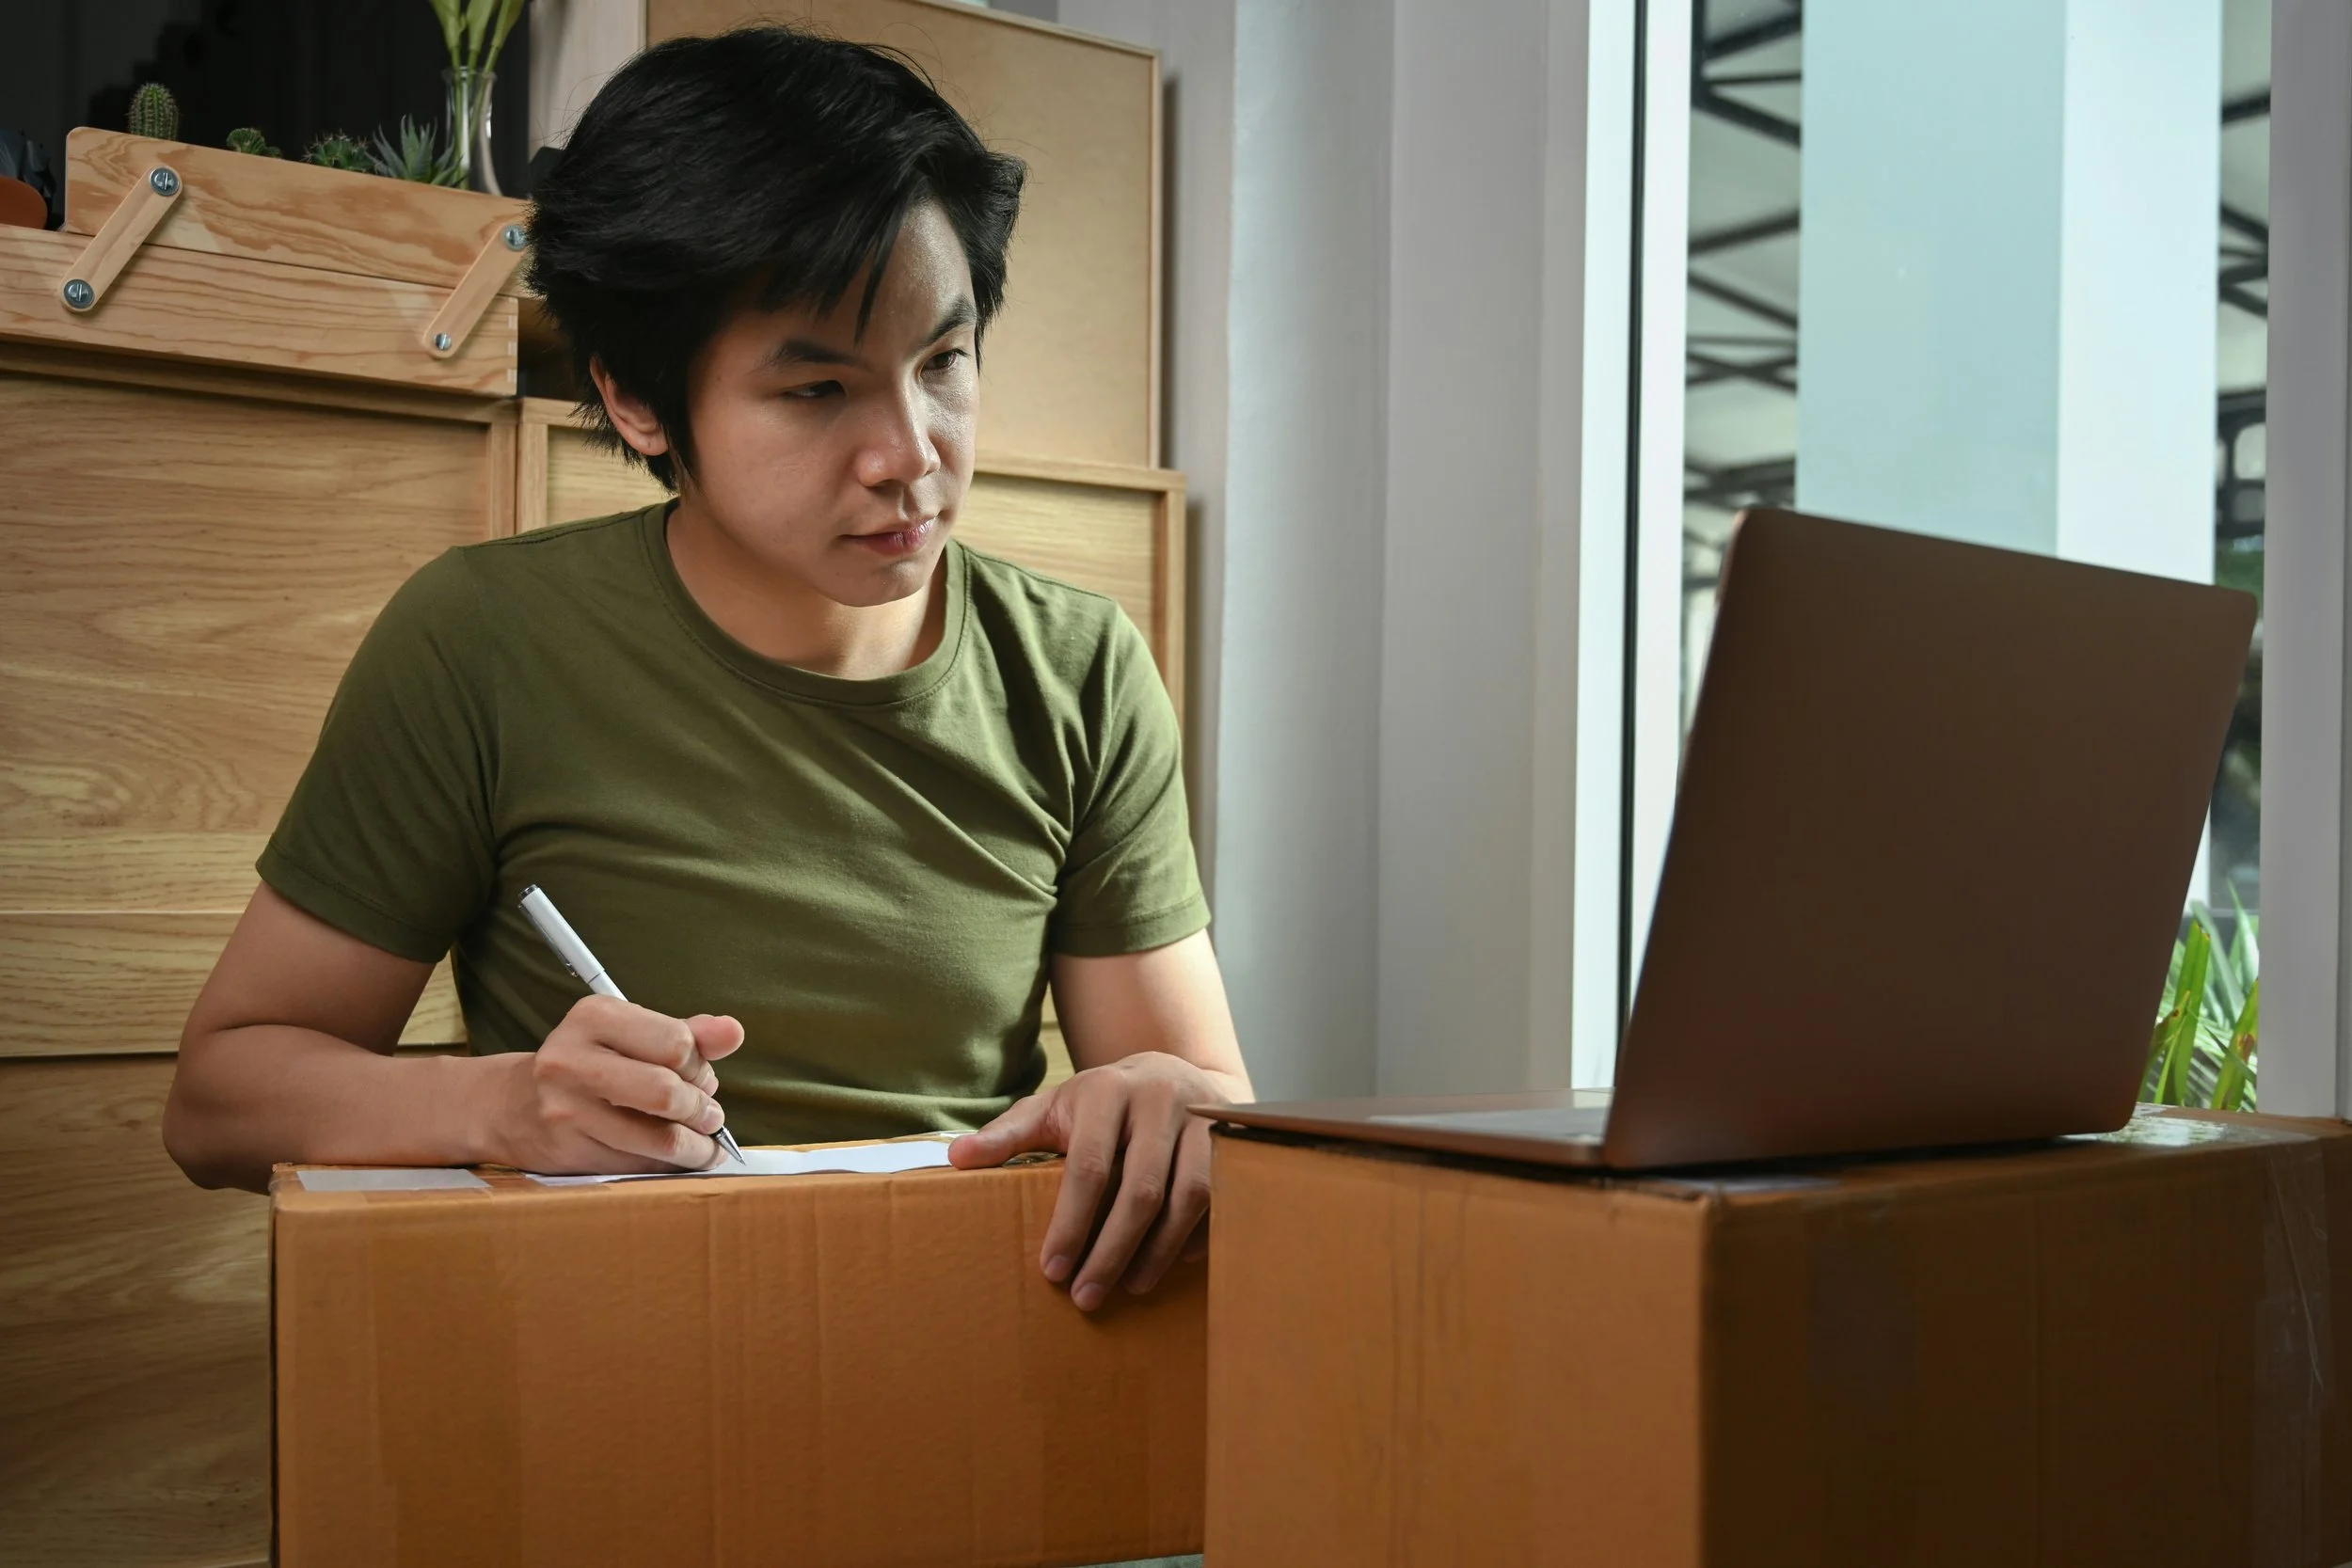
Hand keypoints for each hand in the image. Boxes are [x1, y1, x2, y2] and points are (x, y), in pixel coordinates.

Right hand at [484, 995, 743, 1173]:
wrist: (511, 1104)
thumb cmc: (589, 1063)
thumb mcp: (631, 1033)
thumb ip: (687, 1033)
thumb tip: (733, 1032)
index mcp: (594, 1016)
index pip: (676, 1043)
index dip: (700, 1065)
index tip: (701, 1075)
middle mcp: (572, 1059)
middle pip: (667, 1091)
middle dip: (702, 1108)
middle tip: (708, 1114)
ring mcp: (565, 1108)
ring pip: (658, 1137)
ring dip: (695, 1145)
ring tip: (702, 1141)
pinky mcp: (568, 1149)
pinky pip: (640, 1164)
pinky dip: (670, 1165)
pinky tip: (677, 1158)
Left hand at [948, 1051, 1224, 1309]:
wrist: (1175, 1068)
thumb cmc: (1103, 1101)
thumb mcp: (1053, 1107)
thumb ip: (1007, 1134)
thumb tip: (955, 1160)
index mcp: (1106, 1092)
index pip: (1089, 1167)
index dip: (1070, 1223)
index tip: (1051, 1270)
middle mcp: (1158, 1101)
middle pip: (1142, 1190)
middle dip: (1112, 1250)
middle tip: (1087, 1296)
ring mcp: (1202, 1120)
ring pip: (1190, 1197)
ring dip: (1160, 1250)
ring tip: (1131, 1287)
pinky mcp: (1233, 1142)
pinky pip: (1223, 1199)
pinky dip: (1198, 1237)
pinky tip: (1172, 1265)